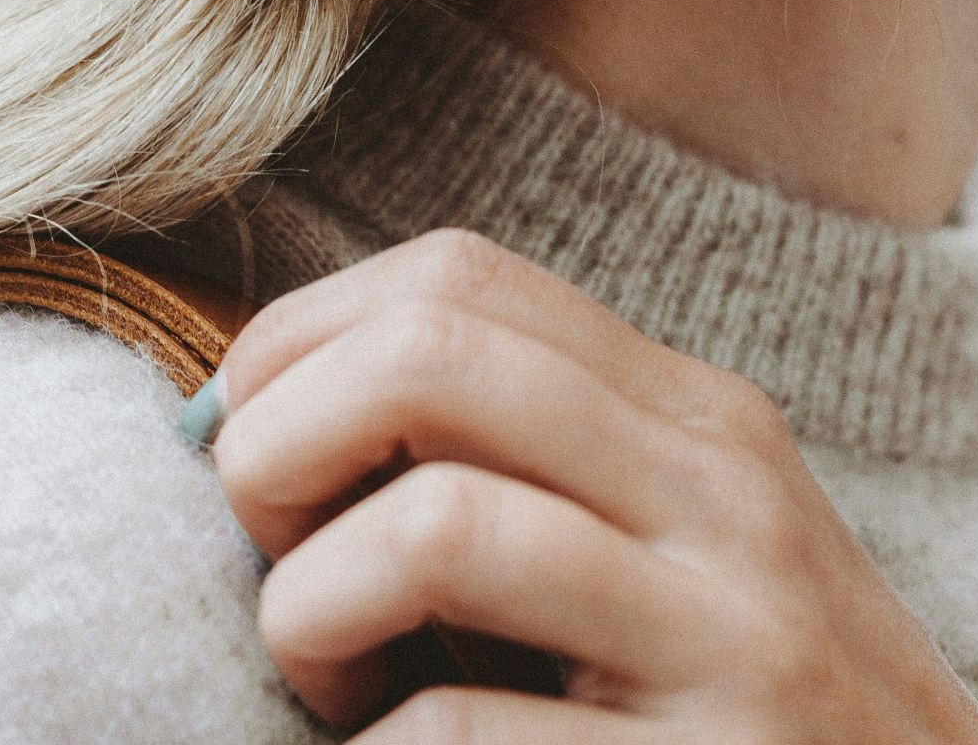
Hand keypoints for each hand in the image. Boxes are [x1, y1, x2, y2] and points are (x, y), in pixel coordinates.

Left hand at [199, 229, 977, 742]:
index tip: (256, 448)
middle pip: (426, 355)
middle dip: (279, 446)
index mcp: (689, 413)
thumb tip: (246, 417)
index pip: (450, 277)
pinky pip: (456, 732)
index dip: (297, 343)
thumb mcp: (653, 540)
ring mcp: (730, 631)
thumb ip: (507, 459)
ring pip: (434, 528)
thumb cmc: (731, 701)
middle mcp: (718, 490)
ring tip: (333, 683)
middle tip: (275, 554)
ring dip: (311, 610)